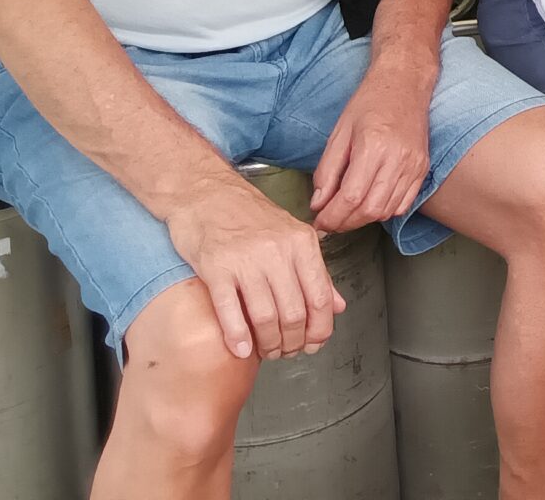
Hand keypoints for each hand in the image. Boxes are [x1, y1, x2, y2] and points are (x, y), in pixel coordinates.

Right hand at [164, 174, 345, 361]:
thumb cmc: (249, 216)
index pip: (320, 297)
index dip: (320, 329)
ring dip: (268, 343)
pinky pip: (230, 310)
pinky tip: (242, 350)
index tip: (314, 344)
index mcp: (302, 243)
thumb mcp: (292, 236)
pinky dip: (238, 336)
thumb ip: (316, 272)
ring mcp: (245, 260)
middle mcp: (277, 251)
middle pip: (294, 312)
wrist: (206, 192)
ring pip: (265, 316)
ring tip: (267, 351)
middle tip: (288, 352)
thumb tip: (338, 306)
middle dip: (293, 341)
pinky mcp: (215, 268)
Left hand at [310, 55, 434, 233]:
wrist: (404, 83)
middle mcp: (398, 159)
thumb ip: (326, 171)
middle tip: (330, 221)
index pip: (351, 197)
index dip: (332, 216)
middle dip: (345, 222)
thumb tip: (318, 204)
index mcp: (373, 146)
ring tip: (347, 213)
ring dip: (364, 219)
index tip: (319, 221)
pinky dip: (385, 212)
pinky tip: (371, 203)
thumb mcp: (339, 133)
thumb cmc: (369, 102)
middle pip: (370, 209)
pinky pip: (404, 204)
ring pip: (388, 211)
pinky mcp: (423, 168)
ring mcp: (414, 165)